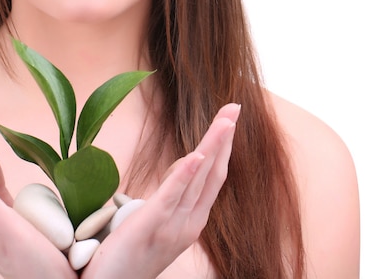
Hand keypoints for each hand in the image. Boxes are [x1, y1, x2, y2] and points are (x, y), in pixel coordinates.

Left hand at [81, 103, 240, 278]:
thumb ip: (170, 199)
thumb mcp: (156, 223)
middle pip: (212, 172)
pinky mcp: (150, 226)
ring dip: (212, 146)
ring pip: (198, 179)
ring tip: (225, 120)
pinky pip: (171, 196)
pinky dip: (185, 174)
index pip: (212, 176)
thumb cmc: (128, 258)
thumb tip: (179, 171)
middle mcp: (189, 223)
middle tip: (235, 107)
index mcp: (190, 220)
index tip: (229, 119)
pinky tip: (196, 155)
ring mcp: (173, 226)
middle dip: (224, 138)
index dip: (222, 147)